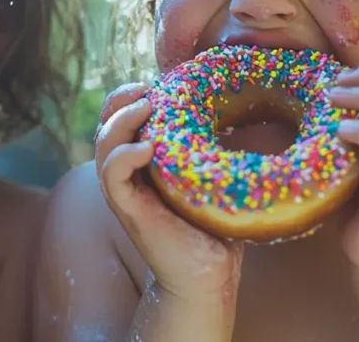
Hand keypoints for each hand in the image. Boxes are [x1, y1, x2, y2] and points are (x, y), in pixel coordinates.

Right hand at [95, 84, 242, 301]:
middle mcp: (130, 172)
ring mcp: (126, 191)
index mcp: (146, 160)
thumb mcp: (218, 174)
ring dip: (120, 120)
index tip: (156, 81)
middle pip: (106, 123)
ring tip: (145, 106)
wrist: (209, 277)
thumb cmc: (217, 226)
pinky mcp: (129, 211)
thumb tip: (254, 106)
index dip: (132, 94)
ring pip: (104, 144)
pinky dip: (123, 156)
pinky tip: (145, 147)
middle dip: (121, 98)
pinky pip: (112, 177)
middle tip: (146, 87)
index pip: (123, 117)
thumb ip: (222, 145)